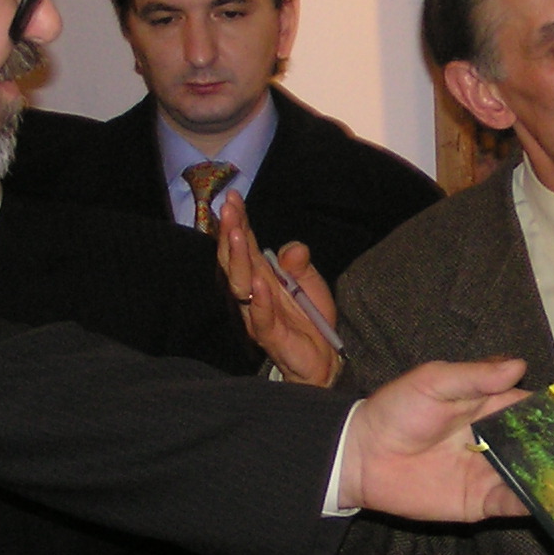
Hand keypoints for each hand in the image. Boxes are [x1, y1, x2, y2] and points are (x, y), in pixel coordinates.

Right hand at [216, 192, 340, 385]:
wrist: (325, 356)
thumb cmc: (310, 317)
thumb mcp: (309, 280)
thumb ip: (298, 262)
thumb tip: (292, 250)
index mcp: (261, 275)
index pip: (244, 244)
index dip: (238, 222)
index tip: (233, 198)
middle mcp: (254, 292)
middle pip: (235, 260)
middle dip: (230, 233)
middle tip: (228, 209)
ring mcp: (258, 313)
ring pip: (240, 284)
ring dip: (237, 259)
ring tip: (235, 235)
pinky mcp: (270, 335)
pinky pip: (261, 317)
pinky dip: (260, 300)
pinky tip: (258, 283)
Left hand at [340, 360, 531, 520]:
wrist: (362, 457)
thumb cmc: (396, 410)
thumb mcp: (434, 381)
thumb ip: (476, 377)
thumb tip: (520, 365)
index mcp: (490, 406)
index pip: (533, 406)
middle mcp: (497, 440)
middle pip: (540, 444)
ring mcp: (491, 473)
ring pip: (532, 475)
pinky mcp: (480, 502)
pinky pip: (511, 504)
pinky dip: (533, 504)